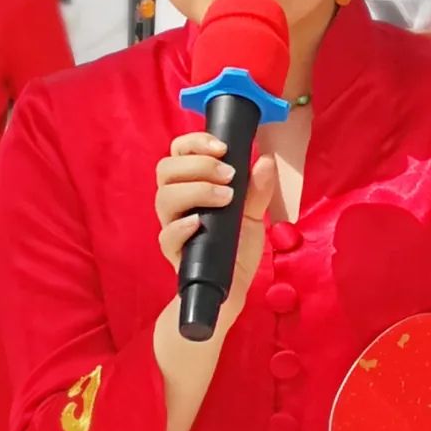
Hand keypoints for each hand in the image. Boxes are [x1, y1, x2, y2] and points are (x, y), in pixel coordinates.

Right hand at [155, 133, 276, 314]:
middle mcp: (177, 202)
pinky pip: (166, 235)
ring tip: (225, 197)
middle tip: (228, 174)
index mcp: (191, 185)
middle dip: (198, 164)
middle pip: (166, 169)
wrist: (232, 287)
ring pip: (164, 198)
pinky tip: (199, 223)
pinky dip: (181, 226)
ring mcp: (172, 226)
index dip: (195, 143)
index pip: (178, 153)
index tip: (221, 147)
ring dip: (195, 190)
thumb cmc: (236, 245)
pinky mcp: (174, 252)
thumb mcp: (252, 213)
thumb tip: (265, 160)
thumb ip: (258, 188)